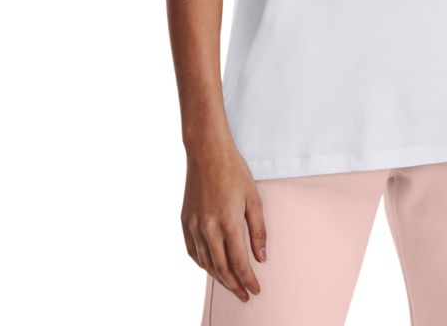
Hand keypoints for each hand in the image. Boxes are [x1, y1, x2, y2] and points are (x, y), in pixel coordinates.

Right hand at [181, 135, 266, 303]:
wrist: (206, 151)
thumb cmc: (233, 170)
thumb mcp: (253, 198)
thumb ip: (258, 230)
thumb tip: (261, 257)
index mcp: (228, 221)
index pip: (239, 262)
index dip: (248, 280)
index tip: (255, 290)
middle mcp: (208, 227)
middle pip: (221, 268)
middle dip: (234, 285)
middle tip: (245, 295)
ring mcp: (194, 225)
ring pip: (206, 263)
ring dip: (219, 278)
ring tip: (231, 285)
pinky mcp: (185, 220)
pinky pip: (193, 251)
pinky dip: (202, 263)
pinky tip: (211, 267)